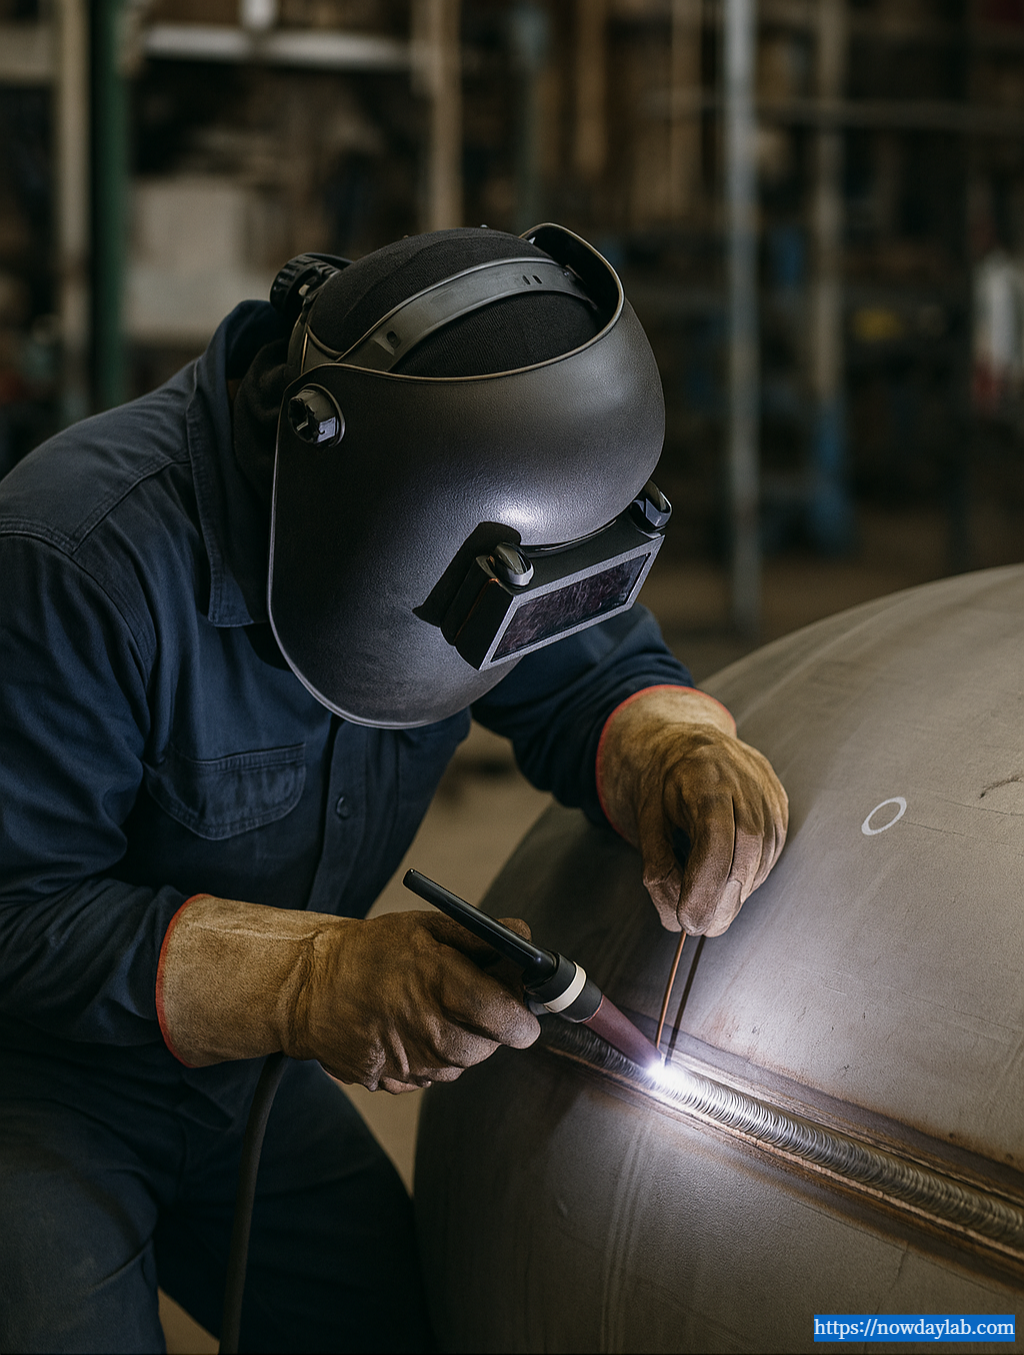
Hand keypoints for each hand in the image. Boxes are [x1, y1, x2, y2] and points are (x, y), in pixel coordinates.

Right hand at [157, 899, 538, 1091]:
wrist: (308, 987)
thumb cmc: (372, 952)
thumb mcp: (427, 926)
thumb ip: (481, 936)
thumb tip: (523, 939)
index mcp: (440, 984)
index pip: (509, 1019)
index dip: (522, 1016)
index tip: (521, 1007)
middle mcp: (428, 1030)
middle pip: (490, 1047)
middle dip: (492, 1027)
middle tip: (475, 1002)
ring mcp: (410, 1062)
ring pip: (463, 1063)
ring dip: (462, 1041)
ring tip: (435, 1010)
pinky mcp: (394, 1081)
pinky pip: (434, 1076)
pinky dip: (435, 1056)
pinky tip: (413, 1029)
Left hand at [596, 686, 787, 935]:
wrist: (688, 741)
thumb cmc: (664, 782)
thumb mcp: (645, 820)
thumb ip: (657, 867)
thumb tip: (675, 916)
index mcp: (703, 776)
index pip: (715, 839)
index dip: (705, 886)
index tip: (688, 919)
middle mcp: (742, 780)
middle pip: (748, 849)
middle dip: (725, 898)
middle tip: (703, 925)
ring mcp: (766, 790)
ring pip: (765, 854)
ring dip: (739, 891)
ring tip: (713, 906)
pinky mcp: (779, 802)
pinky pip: (773, 848)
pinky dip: (752, 874)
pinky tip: (731, 882)